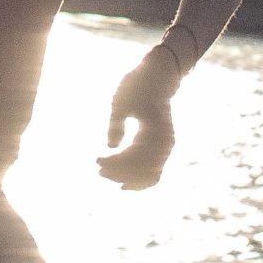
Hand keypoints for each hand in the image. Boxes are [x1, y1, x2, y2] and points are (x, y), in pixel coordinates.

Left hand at [97, 51, 178, 190]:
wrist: (159, 77)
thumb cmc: (137, 86)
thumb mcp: (121, 102)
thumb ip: (116, 125)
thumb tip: (111, 147)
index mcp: (153, 130)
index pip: (134, 157)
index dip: (114, 164)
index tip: (96, 161)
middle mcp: (164, 142)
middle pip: (141, 170)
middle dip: (118, 173)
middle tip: (98, 170)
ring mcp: (167, 146)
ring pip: (149, 174)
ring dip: (128, 178)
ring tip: (107, 174)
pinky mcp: (165, 147)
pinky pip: (155, 172)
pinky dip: (141, 180)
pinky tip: (125, 184)